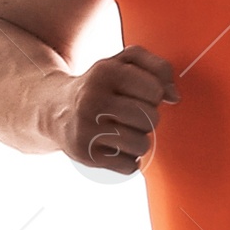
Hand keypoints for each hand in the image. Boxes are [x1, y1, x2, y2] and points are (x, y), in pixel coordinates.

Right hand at [50, 46, 177, 174]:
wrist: (54, 109)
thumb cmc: (100, 85)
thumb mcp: (123, 63)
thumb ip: (157, 67)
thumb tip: (175, 97)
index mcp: (105, 71)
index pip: (155, 90)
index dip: (154, 95)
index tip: (140, 95)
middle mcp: (93, 99)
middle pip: (150, 119)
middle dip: (148, 119)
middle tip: (131, 116)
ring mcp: (87, 129)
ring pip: (141, 145)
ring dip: (140, 141)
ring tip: (125, 132)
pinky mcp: (85, 155)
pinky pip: (129, 166)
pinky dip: (128, 161)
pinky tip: (115, 148)